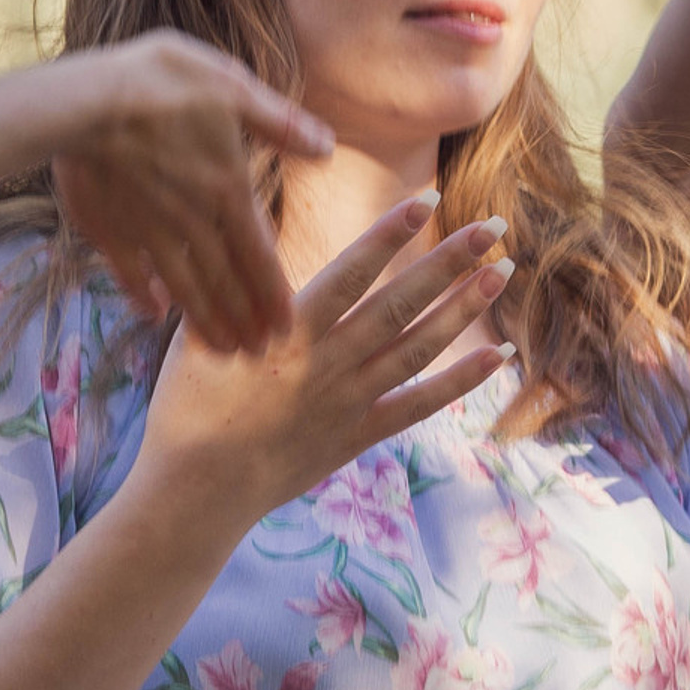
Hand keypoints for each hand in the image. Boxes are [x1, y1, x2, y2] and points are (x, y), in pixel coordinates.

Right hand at [49, 33, 334, 351]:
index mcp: (227, 190)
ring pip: (184, 288)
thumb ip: (280, 124)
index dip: (273, 296)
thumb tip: (328, 146)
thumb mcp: (234, 89)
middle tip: (257, 358)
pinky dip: (143, 297)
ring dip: (205, 323)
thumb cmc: (163, 82)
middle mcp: (192, 221)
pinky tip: (153, 315)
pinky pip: (130, 274)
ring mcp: (148, 230)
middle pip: (225, 284)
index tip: (285, 331)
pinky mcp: (109, 229)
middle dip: (243, 322)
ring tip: (221, 352)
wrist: (86, 100)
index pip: (259, 257)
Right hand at [136, 193, 513, 518]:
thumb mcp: (199, 331)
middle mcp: (327, 362)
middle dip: (448, 262)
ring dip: (462, 310)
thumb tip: (242, 231)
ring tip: (501, 272)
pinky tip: (496, 357)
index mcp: (288, 331)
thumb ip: (234, 285)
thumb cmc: (188, 406)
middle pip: (399, 304)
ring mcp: (348, 401)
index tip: (428, 198)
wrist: (197, 490)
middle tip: (493, 227)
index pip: (351, 272)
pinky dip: (460, 382)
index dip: (390, 233)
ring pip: (417, 348)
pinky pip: (418, 406)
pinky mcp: (358, 435)